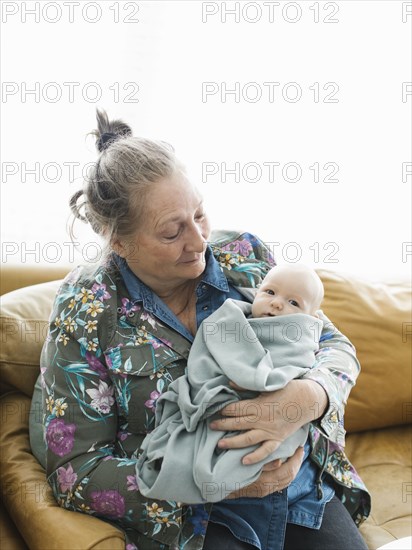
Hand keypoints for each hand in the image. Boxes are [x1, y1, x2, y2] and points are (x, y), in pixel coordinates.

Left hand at [210, 379, 327, 464]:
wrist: (308, 400)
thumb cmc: (287, 390)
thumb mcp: (267, 386)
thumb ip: (247, 387)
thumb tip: (230, 383)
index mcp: (258, 405)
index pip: (236, 409)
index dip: (224, 410)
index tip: (214, 410)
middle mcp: (262, 420)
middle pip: (238, 424)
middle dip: (223, 425)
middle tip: (210, 426)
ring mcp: (270, 431)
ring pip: (247, 439)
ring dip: (232, 442)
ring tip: (220, 444)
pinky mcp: (278, 439)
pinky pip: (265, 451)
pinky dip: (255, 457)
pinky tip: (244, 461)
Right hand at [225, 447, 304, 498]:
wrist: (215, 486)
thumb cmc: (227, 472)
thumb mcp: (243, 463)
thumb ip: (261, 462)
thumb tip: (278, 460)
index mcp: (265, 482)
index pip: (287, 472)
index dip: (295, 460)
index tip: (299, 448)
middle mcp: (267, 488)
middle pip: (289, 477)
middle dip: (296, 463)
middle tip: (300, 450)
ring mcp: (264, 491)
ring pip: (285, 481)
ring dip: (292, 468)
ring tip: (295, 456)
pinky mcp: (261, 490)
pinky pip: (279, 482)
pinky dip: (284, 473)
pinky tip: (283, 464)